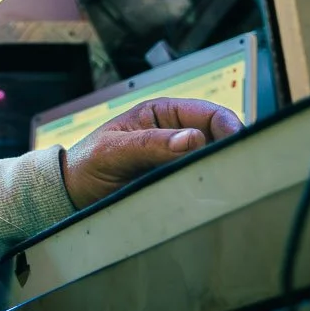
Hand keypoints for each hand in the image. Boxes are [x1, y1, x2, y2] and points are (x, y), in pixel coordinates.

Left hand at [59, 97, 243, 208]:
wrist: (72, 194)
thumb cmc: (87, 163)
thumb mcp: (113, 150)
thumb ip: (149, 144)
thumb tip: (192, 139)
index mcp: (162, 114)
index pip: (210, 114)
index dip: (229, 127)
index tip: (237, 146)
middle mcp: (175, 134)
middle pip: (220, 139)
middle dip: (229, 152)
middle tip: (235, 170)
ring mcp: (178, 159)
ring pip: (213, 162)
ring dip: (219, 171)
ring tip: (223, 185)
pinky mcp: (177, 182)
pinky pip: (201, 183)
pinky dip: (207, 188)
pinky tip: (208, 196)